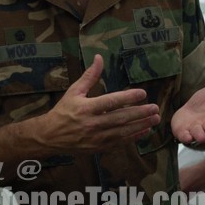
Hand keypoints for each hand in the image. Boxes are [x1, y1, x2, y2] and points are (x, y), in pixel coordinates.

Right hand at [34, 54, 160, 153]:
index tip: (143, 93)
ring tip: (155, 119)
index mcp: (86, 108)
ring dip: (141, 125)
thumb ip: (90, 75)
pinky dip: (133, 137)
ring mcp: (96, 138)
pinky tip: (145, 131)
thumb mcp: (74, 91)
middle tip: (155, 108)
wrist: (49, 137)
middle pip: (120, 118)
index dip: (128, 98)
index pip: (110, 102)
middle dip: (140, 113)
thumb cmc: (63, 111)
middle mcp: (92, 124)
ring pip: (122, 132)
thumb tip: (99, 57)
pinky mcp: (98, 148)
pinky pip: (119, 142)